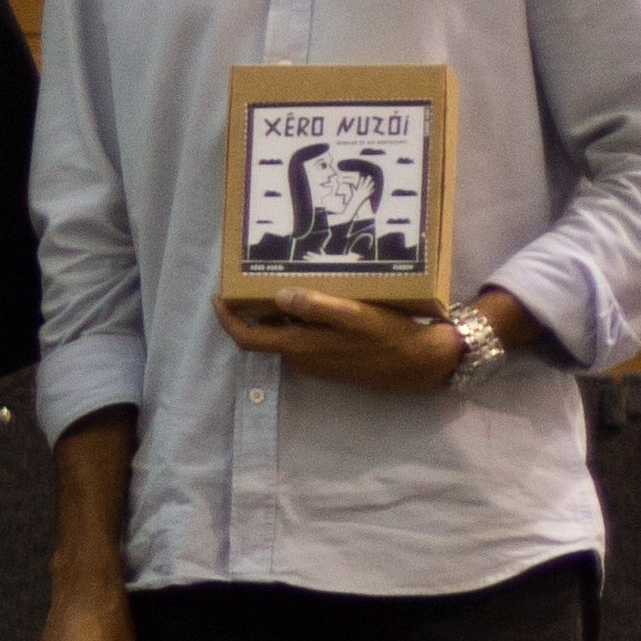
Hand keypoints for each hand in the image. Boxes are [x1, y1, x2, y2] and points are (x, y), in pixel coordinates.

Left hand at [216, 286, 463, 394]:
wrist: (422, 364)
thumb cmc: (389, 337)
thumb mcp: (355, 316)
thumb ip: (317, 306)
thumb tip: (278, 297)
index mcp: (300, 346)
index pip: (248, 338)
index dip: (228, 320)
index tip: (218, 297)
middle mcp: (302, 358)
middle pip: (266, 332)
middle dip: (257, 308)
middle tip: (261, 276)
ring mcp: (316, 362)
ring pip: (287, 333)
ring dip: (284, 311)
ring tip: (293, 279)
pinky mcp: (331, 361)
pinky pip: (306, 338)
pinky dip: (303, 319)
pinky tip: (321, 298)